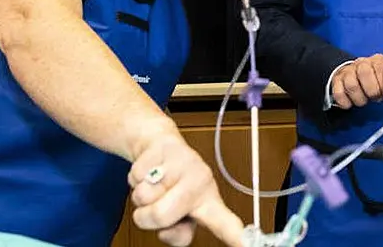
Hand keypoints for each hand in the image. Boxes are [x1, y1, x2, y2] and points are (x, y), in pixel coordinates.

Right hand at [128, 132, 243, 246]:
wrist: (159, 147)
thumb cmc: (174, 185)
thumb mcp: (181, 215)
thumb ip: (178, 233)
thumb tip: (170, 232)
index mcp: (209, 202)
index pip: (224, 224)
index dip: (236, 238)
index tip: (247, 246)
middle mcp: (201, 181)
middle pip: (161, 215)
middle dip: (148, 216)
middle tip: (156, 204)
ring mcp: (185, 163)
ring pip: (143, 196)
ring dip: (141, 195)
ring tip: (155, 184)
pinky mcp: (166, 148)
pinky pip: (136, 175)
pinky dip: (135, 177)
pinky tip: (149, 169)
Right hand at [330, 54, 382, 108]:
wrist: (355, 76)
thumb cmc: (375, 81)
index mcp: (377, 60)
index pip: (381, 71)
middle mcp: (362, 62)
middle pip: (363, 73)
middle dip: (371, 91)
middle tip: (374, 97)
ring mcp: (348, 70)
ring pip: (351, 84)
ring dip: (359, 98)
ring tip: (363, 100)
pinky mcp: (336, 80)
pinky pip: (338, 93)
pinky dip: (345, 102)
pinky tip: (350, 103)